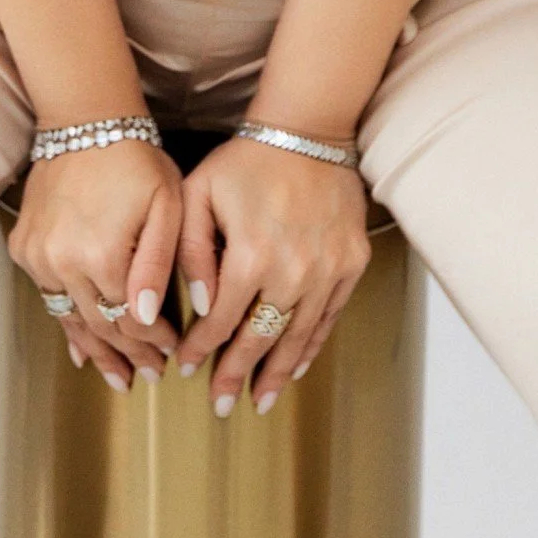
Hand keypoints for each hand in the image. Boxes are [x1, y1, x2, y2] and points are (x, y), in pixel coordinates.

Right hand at [6, 139, 183, 389]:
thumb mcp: (166, 206)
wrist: (87, 121)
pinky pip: (49, 296)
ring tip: (117, 376)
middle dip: (128, 354)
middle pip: (100, 325)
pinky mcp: (25, 247)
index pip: (130, 319)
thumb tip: (147, 318)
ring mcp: (38, 257)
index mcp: (102, 255)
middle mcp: (63, 262)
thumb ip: (157, 264)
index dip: (153, 342)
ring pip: (71, 317)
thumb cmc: (136, 159)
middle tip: (148, 375)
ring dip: (96, 348)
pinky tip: (81, 346)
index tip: (171, 352)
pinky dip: (68, 321)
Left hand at [175, 134, 371, 412]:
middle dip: (236, 375)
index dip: (202, 349)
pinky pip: (329, 316)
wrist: (307, 132)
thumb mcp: (199, 194)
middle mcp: (293, 270)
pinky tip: (296, 366)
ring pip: (298, 336)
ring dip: (277, 373)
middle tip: (221, 405)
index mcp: (251, 254)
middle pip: (260, 339)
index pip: (222, 320)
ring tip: (261, 401)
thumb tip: (201, 305)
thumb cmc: (246, 162)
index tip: (187, 369)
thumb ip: (190, 251)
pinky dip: (311, 345)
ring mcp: (327, 270)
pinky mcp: (351, 264)